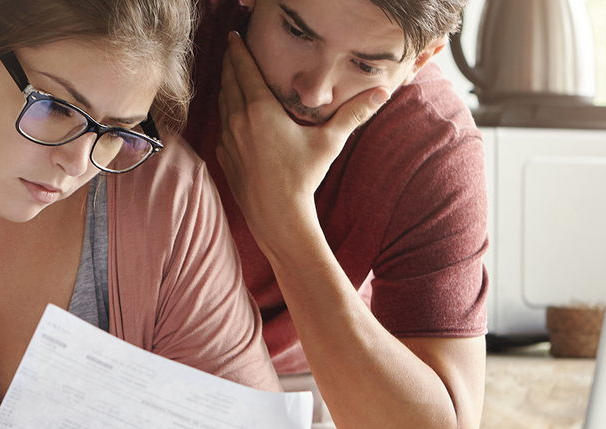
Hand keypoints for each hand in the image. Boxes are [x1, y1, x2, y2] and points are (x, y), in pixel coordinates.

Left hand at [215, 31, 386, 241]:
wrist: (277, 216)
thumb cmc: (303, 177)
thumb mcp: (330, 142)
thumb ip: (354, 114)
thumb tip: (383, 92)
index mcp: (260, 110)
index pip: (244, 69)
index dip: (238, 50)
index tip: (234, 35)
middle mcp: (238, 120)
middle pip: (228, 81)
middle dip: (230, 62)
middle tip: (231, 48)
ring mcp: (228, 139)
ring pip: (222, 103)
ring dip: (226, 86)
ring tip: (231, 76)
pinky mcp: (224, 155)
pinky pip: (222, 125)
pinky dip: (226, 112)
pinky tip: (232, 113)